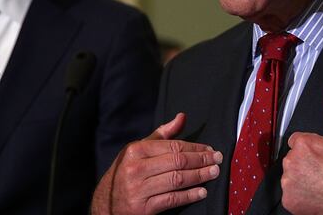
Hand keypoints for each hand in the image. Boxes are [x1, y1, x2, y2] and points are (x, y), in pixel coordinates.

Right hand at [91, 113, 222, 214]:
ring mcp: (139, 189)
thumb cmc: (125, 173)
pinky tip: (202, 191)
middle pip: (177, 162)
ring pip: (177, 179)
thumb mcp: (139, 151)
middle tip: (218, 159)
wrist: (105, 204)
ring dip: (199, 176)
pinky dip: (189, 195)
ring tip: (214, 173)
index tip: (210, 149)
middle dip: (201, 160)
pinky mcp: (143, 208)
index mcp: (136, 151)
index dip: (195, 148)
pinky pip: (171, 199)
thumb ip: (162, 135)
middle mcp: (136, 169)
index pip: (173, 147)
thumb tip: (182, 117)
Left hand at [281, 84, 322, 214]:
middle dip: (306, 161)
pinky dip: (300, 194)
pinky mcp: (289, 200)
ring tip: (322, 182)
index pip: (298, 140)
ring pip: (291, 175)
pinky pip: (290, 193)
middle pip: (293, 157)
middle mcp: (292, 162)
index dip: (312, 147)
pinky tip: (316, 194)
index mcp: (304, 143)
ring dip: (301, 177)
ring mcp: (289, 183)